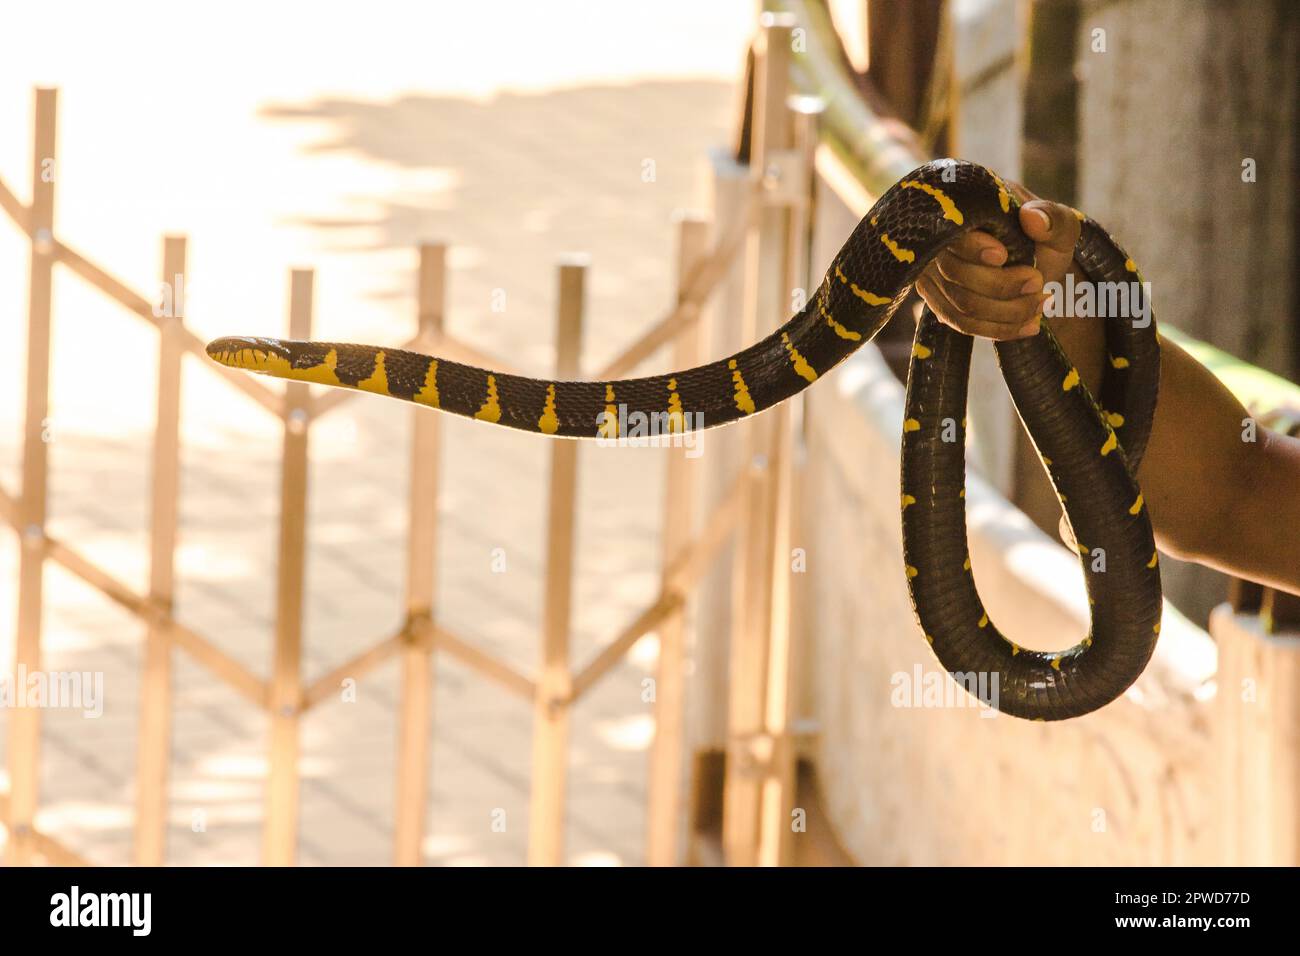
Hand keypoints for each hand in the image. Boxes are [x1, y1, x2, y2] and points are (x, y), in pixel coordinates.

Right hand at [915, 184, 1080, 339]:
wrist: (1039, 271)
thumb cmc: (1046, 242)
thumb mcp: (1061, 226)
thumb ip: (1053, 219)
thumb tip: (1031, 217)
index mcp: (966, 210)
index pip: (952, 233)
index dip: (972, 248)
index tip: (1002, 256)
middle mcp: (941, 243)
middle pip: (954, 274)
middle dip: (1000, 286)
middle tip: (1038, 283)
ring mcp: (936, 275)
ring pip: (960, 305)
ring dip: (1005, 311)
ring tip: (1041, 305)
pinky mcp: (941, 303)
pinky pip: (962, 324)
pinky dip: (998, 328)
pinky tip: (1029, 326)